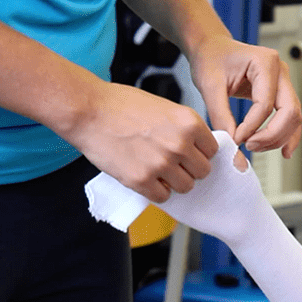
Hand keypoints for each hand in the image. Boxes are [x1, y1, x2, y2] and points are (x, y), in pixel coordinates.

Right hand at [64, 82, 217, 202]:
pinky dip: (156, 191)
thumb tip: (197, 147)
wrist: (88, 111)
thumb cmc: (121, 105)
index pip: (213, 150)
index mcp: (189, 123)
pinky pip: (163, 196)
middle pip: (202, 171)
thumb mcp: (164, 107)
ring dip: (174, 182)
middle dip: (190, 169)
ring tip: (158, 171)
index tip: (190, 153)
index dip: (200, 152)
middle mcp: (179, 144)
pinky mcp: (141, 180)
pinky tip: (146, 179)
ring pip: (186, 187)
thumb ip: (183, 127)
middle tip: (173, 164)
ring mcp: (161, 164)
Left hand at [187, 34, 301, 157]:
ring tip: (257, 148)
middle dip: (271, 135)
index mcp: (265, 62)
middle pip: (290, 111)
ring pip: (294, 117)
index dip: (251, 127)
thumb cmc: (211, 59)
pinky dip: (287, 135)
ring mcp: (283, 82)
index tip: (235, 139)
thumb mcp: (209, 86)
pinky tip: (283, 151)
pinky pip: (290, 117)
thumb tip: (232, 142)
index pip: (265, 103)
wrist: (212, 49)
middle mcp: (280, 71)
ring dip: (279, 138)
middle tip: (250, 146)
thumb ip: (220, 115)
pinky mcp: (280, 93)